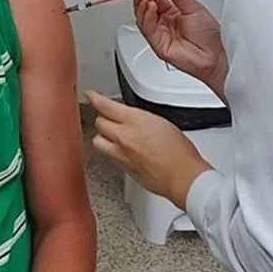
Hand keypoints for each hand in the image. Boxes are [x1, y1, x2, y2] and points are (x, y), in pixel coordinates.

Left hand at [86, 90, 212, 209]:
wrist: (182, 176)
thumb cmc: (179, 151)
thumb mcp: (161, 122)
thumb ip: (140, 118)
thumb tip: (132, 118)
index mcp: (134, 121)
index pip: (105, 106)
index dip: (95, 98)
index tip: (91, 95)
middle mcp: (124, 137)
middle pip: (99, 123)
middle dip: (103, 118)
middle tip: (108, 116)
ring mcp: (121, 154)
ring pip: (98, 141)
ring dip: (103, 136)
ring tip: (111, 135)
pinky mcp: (123, 168)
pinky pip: (108, 156)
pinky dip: (110, 151)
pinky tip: (120, 150)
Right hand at [132, 0, 228, 99]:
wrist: (216, 55)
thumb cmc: (210, 36)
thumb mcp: (193, 7)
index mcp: (173, 13)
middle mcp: (164, 23)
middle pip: (145, 7)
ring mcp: (160, 34)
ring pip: (143, 18)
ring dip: (141, 4)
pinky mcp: (158, 45)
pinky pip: (147, 29)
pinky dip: (147, 16)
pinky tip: (150, 6)